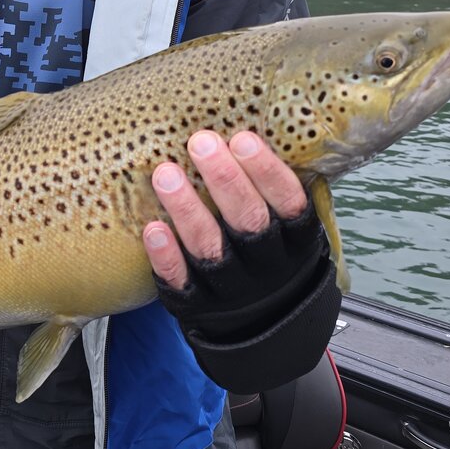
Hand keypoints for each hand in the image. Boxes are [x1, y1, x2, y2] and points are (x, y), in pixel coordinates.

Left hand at [142, 130, 306, 288]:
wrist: (263, 324)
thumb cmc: (272, 255)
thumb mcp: (289, 228)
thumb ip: (273, 190)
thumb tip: (249, 124)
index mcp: (296, 241)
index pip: (288, 202)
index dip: (266, 171)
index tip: (242, 139)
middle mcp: (268, 265)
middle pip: (249, 221)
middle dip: (225, 180)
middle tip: (201, 142)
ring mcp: (233, 288)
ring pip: (210, 248)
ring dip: (187, 209)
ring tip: (165, 174)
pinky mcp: (198, 304)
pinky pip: (181, 281)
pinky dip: (167, 256)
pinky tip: (153, 229)